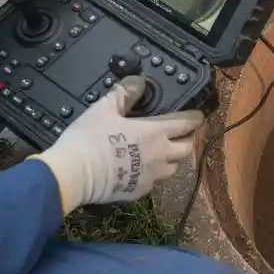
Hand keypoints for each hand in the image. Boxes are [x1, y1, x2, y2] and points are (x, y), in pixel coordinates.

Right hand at [31, 76, 205, 214]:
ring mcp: (151, 177)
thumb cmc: (90, 138)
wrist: (74, 175)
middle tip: (181, 134)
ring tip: (161, 153)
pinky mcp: (139, 192)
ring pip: (172, 168)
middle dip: (187, 140)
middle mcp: (160, 156)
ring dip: (171, 160)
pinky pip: (152, 183)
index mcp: (155, 132)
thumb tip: (138, 81)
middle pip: (187, 149)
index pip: (186, 123)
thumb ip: (124, 93)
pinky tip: (139, 171)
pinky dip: (151, 176)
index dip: (195, 118)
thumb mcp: (104, 109)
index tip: (198, 115)